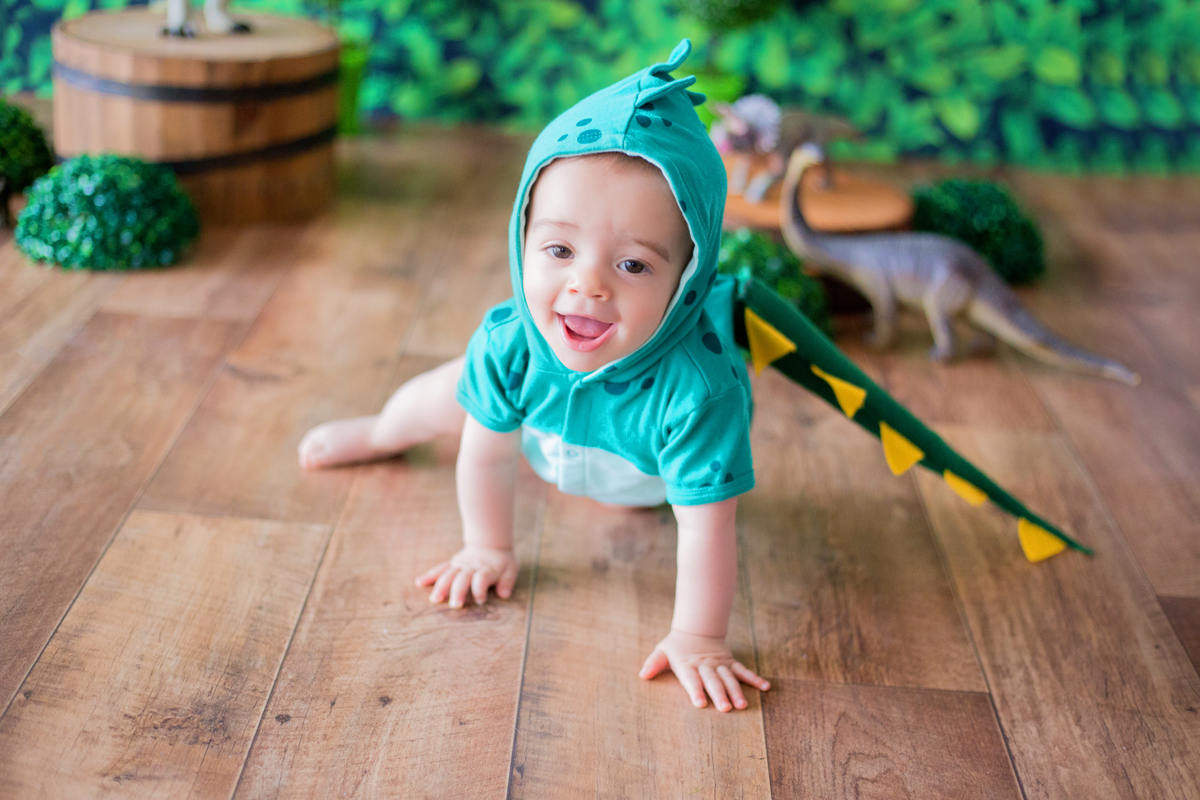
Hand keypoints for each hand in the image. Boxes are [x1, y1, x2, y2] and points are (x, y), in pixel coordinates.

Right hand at [415, 545, 517, 607]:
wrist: (490, 543)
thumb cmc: (502, 561)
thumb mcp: (511, 569)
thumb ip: (508, 582)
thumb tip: (504, 595)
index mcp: (486, 569)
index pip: (481, 579)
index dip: (480, 590)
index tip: (480, 600)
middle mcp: (471, 567)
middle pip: (462, 579)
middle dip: (458, 592)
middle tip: (454, 605)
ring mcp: (460, 565)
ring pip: (448, 575)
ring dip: (441, 587)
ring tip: (435, 599)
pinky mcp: (452, 564)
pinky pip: (440, 569)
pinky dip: (430, 575)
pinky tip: (419, 582)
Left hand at [640, 629, 769, 711]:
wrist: (697, 627)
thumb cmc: (676, 646)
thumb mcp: (662, 651)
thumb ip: (653, 663)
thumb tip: (642, 675)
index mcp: (688, 664)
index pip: (692, 679)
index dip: (696, 690)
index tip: (700, 704)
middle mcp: (705, 665)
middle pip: (713, 681)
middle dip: (719, 694)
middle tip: (725, 709)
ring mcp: (720, 663)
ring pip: (729, 678)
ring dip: (737, 691)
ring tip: (742, 705)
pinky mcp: (730, 662)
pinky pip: (743, 671)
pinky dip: (754, 679)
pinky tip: (765, 687)